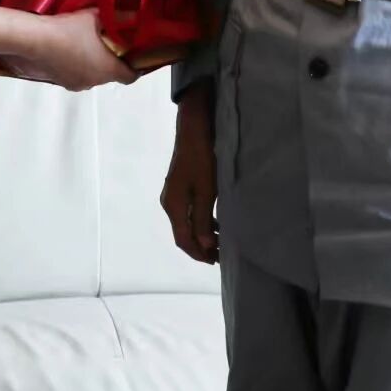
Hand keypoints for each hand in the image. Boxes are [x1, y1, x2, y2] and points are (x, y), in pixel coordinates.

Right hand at [5, 8, 135, 90]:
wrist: (35, 40)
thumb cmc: (67, 30)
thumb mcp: (96, 17)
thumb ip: (118, 17)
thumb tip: (134, 16)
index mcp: (107, 68)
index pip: (129, 77)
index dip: (134, 69)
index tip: (134, 60)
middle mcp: (94, 81)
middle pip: (110, 75)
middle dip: (111, 62)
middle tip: (109, 45)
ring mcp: (77, 84)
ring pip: (92, 76)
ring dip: (93, 65)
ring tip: (87, 46)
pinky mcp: (62, 83)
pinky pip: (77, 76)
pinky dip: (78, 67)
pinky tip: (71, 51)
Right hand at [160, 88, 217, 263]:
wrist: (194, 129)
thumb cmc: (202, 159)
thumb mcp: (206, 191)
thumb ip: (204, 220)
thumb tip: (204, 246)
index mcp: (174, 206)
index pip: (183, 239)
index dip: (198, 253)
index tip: (215, 261)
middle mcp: (170, 202)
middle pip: (183, 233)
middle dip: (200, 246)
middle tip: (220, 255)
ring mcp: (174, 194)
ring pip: (187, 223)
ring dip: (202, 234)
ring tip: (220, 242)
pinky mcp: (181, 186)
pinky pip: (190, 211)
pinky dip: (201, 221)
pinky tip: (216, 223)